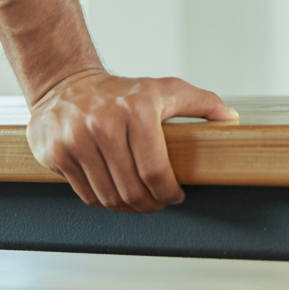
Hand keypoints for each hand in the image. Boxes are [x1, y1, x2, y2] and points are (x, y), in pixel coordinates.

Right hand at [26, 69, 237, 211]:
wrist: (68, 83)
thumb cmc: (123, 91)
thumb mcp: (165, 89)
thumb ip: (202, 102)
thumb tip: (231, 120)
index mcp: (137, 108)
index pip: (156, 171)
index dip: (169, 192)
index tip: (175, 195)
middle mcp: (105, 122)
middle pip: (131, 190)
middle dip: (150, 204)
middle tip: (157, 202)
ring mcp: (78, 138)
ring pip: (108, 197)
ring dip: (127, 207)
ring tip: (137, 199)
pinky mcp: (57, 152)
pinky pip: (86, 195)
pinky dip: (103, 200)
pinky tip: (113, 190)